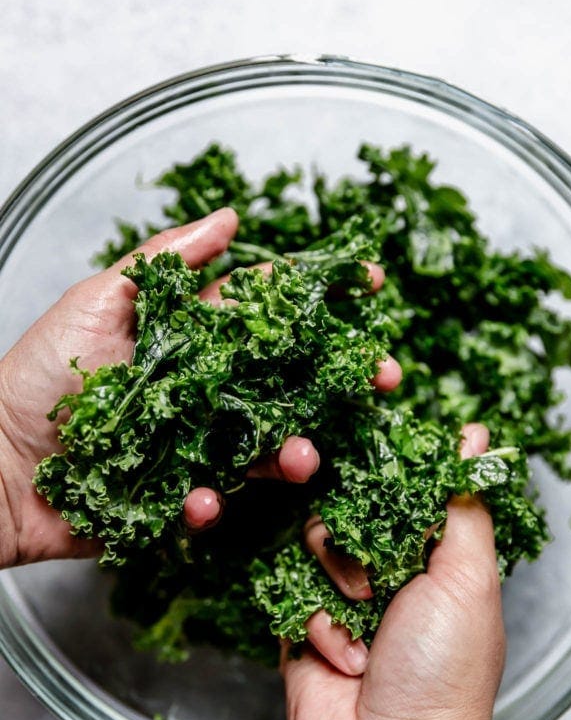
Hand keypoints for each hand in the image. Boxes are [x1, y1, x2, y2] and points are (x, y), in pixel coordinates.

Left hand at [0, 209, 399, 568]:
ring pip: (266, 448)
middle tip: (384, 377)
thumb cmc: (38, 378)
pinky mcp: (179, 497)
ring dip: (294, 454)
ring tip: (303, 458)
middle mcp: (206, 392)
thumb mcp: (99, 301)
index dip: (321, 299)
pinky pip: (214, 501)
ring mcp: (196, 446)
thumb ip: (166, 261)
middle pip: (289, 383)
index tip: (370, 287)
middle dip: (342, 379)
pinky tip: (199, 500)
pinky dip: (212, 503)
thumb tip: (229, 215)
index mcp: (193, 340)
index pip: (269, 313)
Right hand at [284, 423, 503, 719]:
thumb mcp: (467, 577)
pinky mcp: (303, 621)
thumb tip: (474, 438)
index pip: (407, 487)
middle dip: (356, 534)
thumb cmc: (441, 674)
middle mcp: (390, 571)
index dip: (389, 470)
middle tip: (372, 566)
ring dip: (338, 577)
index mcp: (437, 557)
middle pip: (352, 506)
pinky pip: (292, 587)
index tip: (369, 455)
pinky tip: (345, 658)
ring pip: (315, 539)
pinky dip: (318, 621)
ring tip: (362, 618)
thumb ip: (461, 504)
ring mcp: (343, 596)